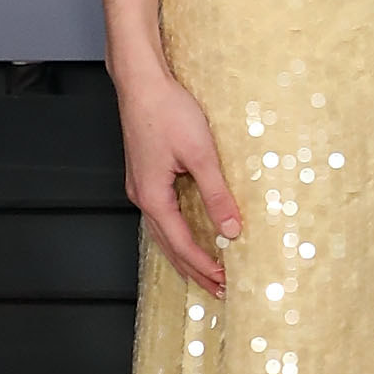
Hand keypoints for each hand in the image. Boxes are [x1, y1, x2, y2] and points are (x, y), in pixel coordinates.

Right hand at [113, 58, 242, 294]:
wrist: (142, 83)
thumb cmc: (168, 111)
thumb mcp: (201, 154)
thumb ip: (217, 194)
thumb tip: (232, 228)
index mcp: (153, 196)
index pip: (181, 243)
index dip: (204, 265)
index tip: (225, 281)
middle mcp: (142, 196)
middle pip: (168, 245)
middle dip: (194, 270)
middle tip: (218, 291)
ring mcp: (141, 187)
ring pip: (163, 233)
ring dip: (184, 255)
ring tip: (206, 273)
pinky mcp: (145, 176)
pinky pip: (162, 216)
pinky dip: (177, 235)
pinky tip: (188, 237)